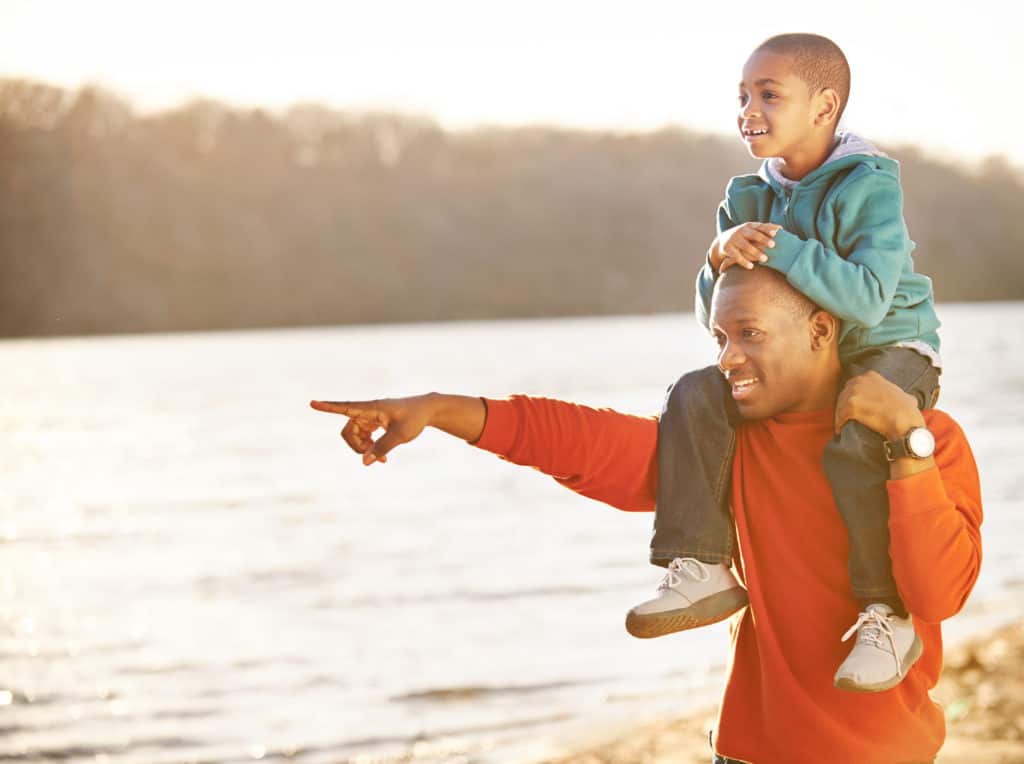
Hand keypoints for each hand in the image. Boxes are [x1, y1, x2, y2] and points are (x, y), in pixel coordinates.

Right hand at [310, 395, 436, 464]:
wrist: (426, 411)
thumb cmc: (414, 419)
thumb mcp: (401, 435)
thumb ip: (382, 447)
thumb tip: (364, 461)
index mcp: (372, 408)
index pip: (346, 407)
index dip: (328, 407)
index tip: (312, 403)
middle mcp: (368, 411)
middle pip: (349, 431)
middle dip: (356, 446)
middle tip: (373, 458)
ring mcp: (370, 417)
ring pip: (355, 435)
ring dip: (364, 449)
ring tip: (383, 459)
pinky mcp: (375, 423)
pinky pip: (364, 437)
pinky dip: (370, 447)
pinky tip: (383, 458)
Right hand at [710, 222, 780, 272]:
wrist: (723, 240)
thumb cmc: (744, 236)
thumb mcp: (752, 230)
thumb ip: (765, 229)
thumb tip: (781, 228)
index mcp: (749, 226)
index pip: (760, 227)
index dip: (768, 229)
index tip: (776, 233)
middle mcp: (741, 231)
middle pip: (753, 235)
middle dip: (763, 239)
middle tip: (773, 245)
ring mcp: (733, 239)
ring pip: (745, 246)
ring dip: (755, 252)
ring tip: (765, 259)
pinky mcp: (727, 248)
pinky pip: (736, 256)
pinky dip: (744, 261)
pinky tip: (751, 266)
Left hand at [834, 371, 924, 440]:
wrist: (905, 421)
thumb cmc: (907, 410)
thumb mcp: (904, 395)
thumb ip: (897, 392)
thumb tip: (905, 398)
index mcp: (871, 376)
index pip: (853, 385)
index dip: (852, 396)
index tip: (852, 405)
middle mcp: (860, 381)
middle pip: (844, 394)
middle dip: (843, 405)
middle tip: (844, 416)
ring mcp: (855, 393)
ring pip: (840, 405)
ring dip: (839, 416)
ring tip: (842, 424)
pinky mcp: (851, 407)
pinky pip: (840, 416)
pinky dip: (839, 424)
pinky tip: (840, 430)